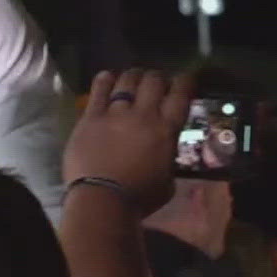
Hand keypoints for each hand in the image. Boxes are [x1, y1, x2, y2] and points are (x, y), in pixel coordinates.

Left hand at [64, 69, 192, 216]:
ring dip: (133, 76)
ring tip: (134, 78)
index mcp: (165, 130)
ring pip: (127, 81)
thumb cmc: (139, 198)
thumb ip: (168, 159)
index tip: (185, 79)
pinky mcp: (91, 117)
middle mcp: (143, 115)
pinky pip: (99, 90)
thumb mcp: (168, 180)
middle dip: (158, 78)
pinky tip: (107, 77)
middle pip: (154, 81)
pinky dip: (105, 80)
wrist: (102, 200)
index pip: (180, 95)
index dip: (185, 82)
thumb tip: (165, 151)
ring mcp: (115, 113)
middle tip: (156, 82)